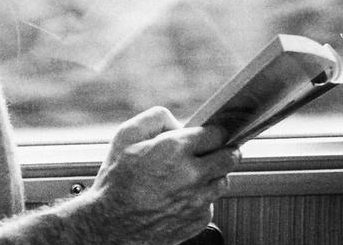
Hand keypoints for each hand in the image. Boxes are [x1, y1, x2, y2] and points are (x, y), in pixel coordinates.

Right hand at [86, 107, 239, 243]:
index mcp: (175, 149)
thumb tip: (177, 123)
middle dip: (224, 151)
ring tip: (190, 176)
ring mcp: (198, 199)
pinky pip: (211, 203)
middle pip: (231, 157)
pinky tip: (180, 196)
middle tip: (213, 152)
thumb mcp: (125, 136)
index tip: (210, 134)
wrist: (111, 224)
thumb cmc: (116, 182)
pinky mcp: (199, 219)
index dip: (214, 132)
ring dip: (213, 175)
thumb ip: (155, 118)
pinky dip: (200, 198)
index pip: (217, 133)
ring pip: (223, 181)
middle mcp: (192, 174)